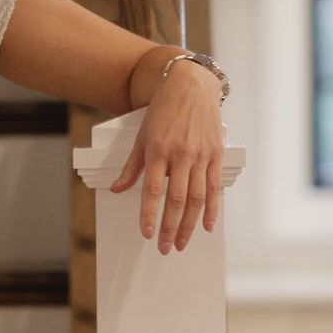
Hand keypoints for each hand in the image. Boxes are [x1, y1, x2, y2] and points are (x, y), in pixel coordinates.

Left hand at [108, 59, 224, 251]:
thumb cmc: (163, 110)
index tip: (147, 234)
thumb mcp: (141, 135)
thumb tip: (117, 189)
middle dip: (170, 228)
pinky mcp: (215, 155)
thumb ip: (131, 166)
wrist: (191, 85)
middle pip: (176, 200)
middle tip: (165, 247)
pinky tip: (206, 226)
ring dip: (189, 225)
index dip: (149, 214)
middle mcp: (181, 155)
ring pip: (197, 198)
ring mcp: (201, 156)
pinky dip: (212, 209)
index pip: (152, 190)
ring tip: (182, 243)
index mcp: (158, 151)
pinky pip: (214, 187)